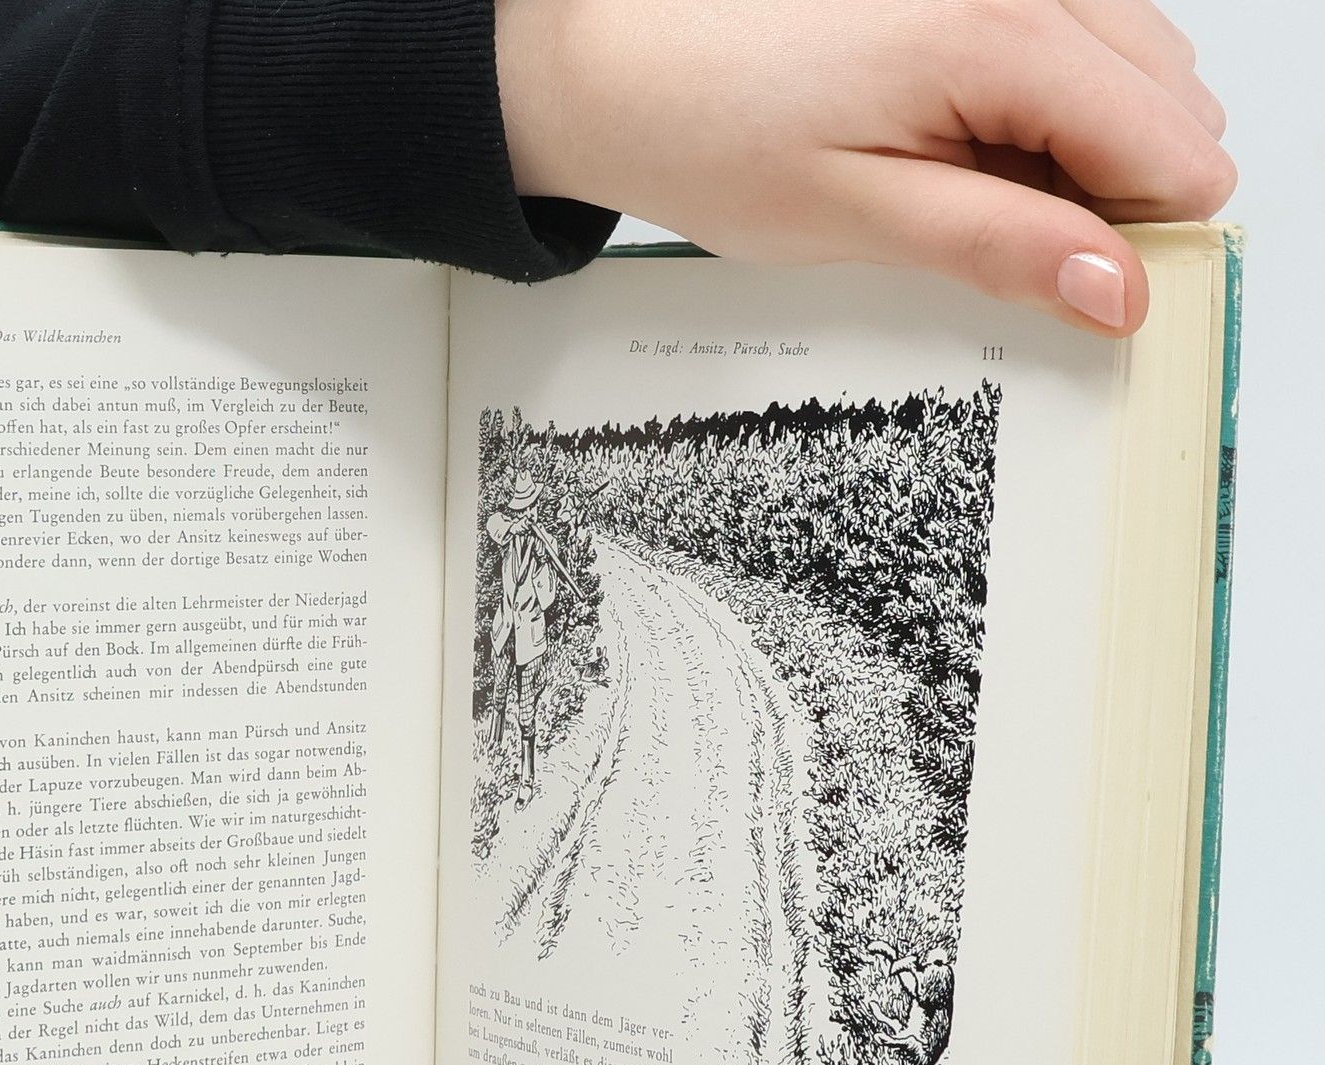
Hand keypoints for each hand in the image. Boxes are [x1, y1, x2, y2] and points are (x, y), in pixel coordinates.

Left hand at [496, 0, 1234, 332]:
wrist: (623, 65)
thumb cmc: (714, 134)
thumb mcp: (858, 219)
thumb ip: (1000, 248)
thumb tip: (1120, 290)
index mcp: (1002, 39)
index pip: (1175, 152)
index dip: (1138, 239)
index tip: (1070, 288)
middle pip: (1173, 106)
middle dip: (1114, 193)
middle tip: (997, 240)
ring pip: (1135, 70)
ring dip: (1081, 149)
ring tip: (964, 190)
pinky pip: (1077, 40)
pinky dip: (1046, 106)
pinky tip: (964, 146)